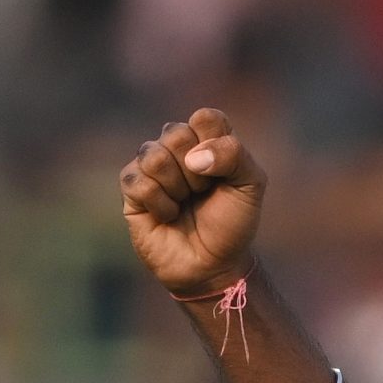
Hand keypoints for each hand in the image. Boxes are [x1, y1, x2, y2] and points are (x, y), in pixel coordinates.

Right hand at [120, 107, 264, 296]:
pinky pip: (137, 180)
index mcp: (207, 139)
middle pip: (175, 133)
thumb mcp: (250, 186)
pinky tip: (168, 215)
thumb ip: (234, 155)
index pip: (205, 117)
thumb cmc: (232, 223)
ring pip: (153, 155)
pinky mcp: (132, 188)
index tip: (224, 173)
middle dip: (197, 172)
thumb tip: (193, 158)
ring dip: (177, 188)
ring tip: (184, 204)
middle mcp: (177, 147)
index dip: (215, 144)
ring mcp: (152, 165)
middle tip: (203, 193)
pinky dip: (160, 204)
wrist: (213, 265)